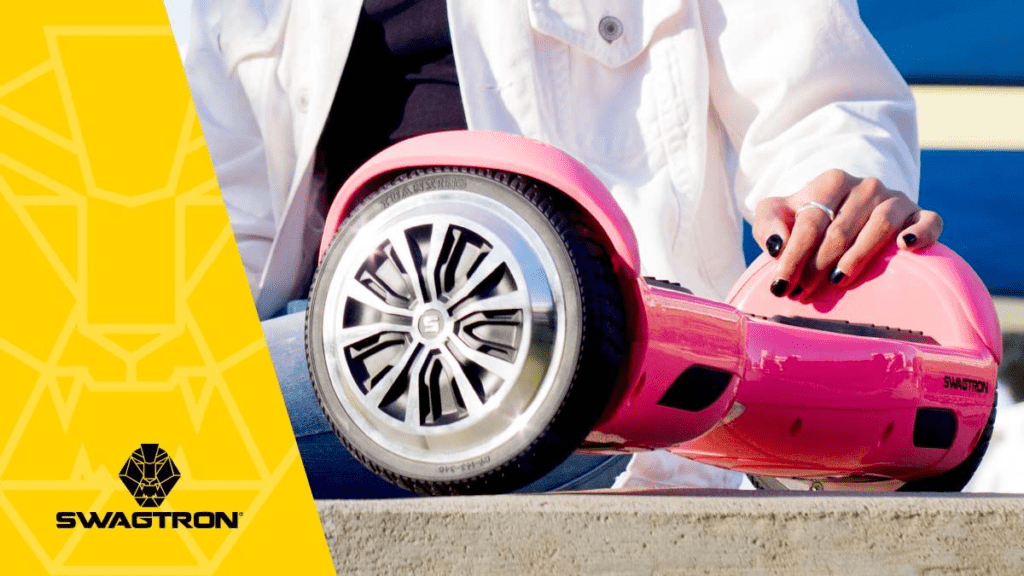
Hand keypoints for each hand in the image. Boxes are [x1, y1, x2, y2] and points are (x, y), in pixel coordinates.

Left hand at [752, 169, 942, 301]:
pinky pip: (929, 220)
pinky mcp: (919, 214)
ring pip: (880, 225)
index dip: (793, 257)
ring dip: (857, 257)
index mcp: (832, 181)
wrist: (844, 210)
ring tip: (837, 281)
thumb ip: (769, 224)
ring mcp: (896, 198)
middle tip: (802, 293)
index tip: (780, 287)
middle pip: (841, 229)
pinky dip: (922, 232)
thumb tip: (777, 246)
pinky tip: (906, 247)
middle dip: (817, 266)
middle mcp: (866, 185)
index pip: (811, 222)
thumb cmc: (807, 217)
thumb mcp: (778, 214)